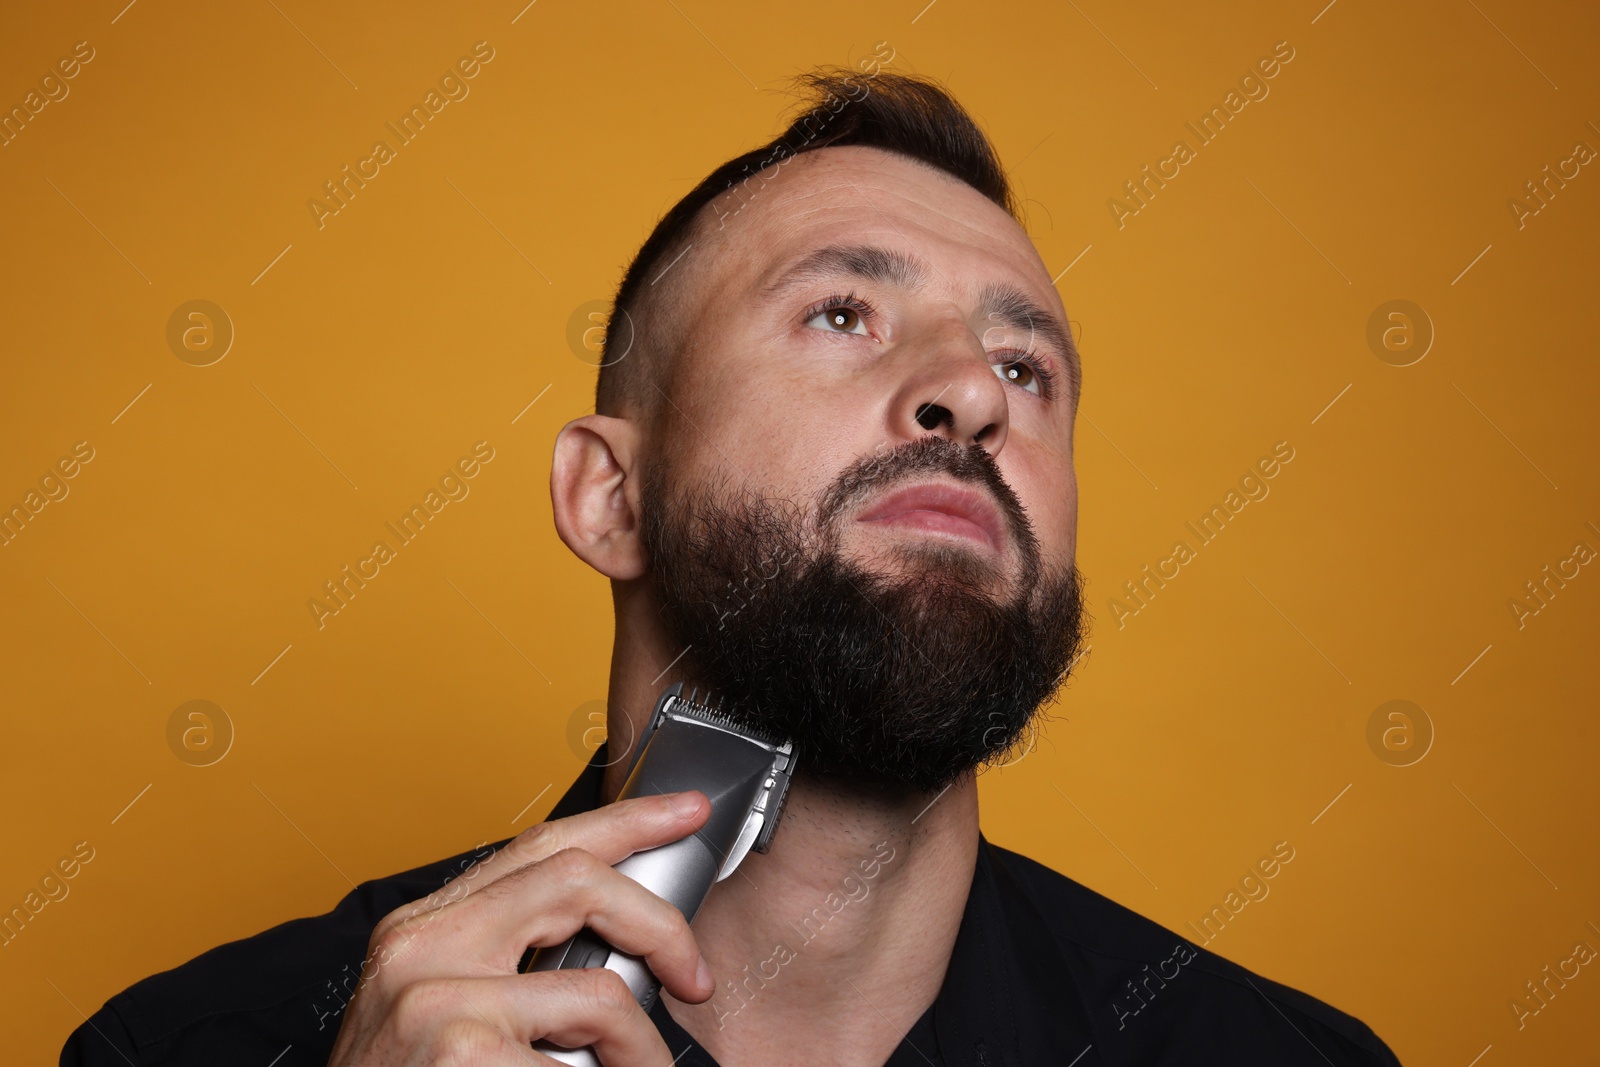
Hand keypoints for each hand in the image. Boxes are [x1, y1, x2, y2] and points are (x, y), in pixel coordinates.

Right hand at [325, 790, 713, 1064]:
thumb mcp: (440, 1008)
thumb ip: (508, 962)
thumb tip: (616, 941)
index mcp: (422, 928)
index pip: (539, 845)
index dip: (625, 821)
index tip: (684, 812)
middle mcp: (422, 949)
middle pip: (580, 882)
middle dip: (660, 924)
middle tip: (694, 975)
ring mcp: (437, 1002)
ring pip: (601, 992)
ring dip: (642, 1047)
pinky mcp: (461, 1053)